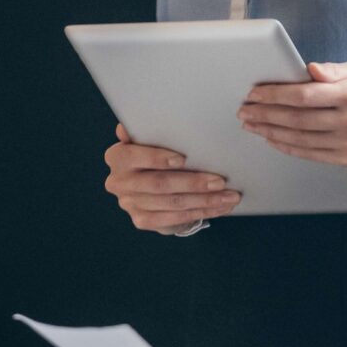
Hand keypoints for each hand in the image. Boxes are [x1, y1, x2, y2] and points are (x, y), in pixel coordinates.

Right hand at [104, 124, 241, 232]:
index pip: (134, 156)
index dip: (157, 158)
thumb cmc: (154, 157)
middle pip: (159, 183)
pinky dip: (201, 212)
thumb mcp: (150, 140)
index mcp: (117, 157)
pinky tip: (219, 207)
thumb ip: (146, 131)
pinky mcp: (143, 220)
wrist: (149, 188)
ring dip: (204, 200)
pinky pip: (175, 219)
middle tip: (220, 181)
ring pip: (172, 203)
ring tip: (228, 196)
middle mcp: (119, 182)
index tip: (183, 159)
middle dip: (193, 183)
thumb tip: (129, 125)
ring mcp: (130, 204)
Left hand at [239, 63, 346, 166]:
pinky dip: (287, 147)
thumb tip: (309, 69)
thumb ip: (331, 71)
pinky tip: (272, 138)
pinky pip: (310, 154)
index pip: (305, 95)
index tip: (255, 94)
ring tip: (253, 125)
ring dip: (271, 132)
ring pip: (301, 139)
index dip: (275, 95)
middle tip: (245, 111)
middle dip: (265, 115)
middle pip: (298, 119)